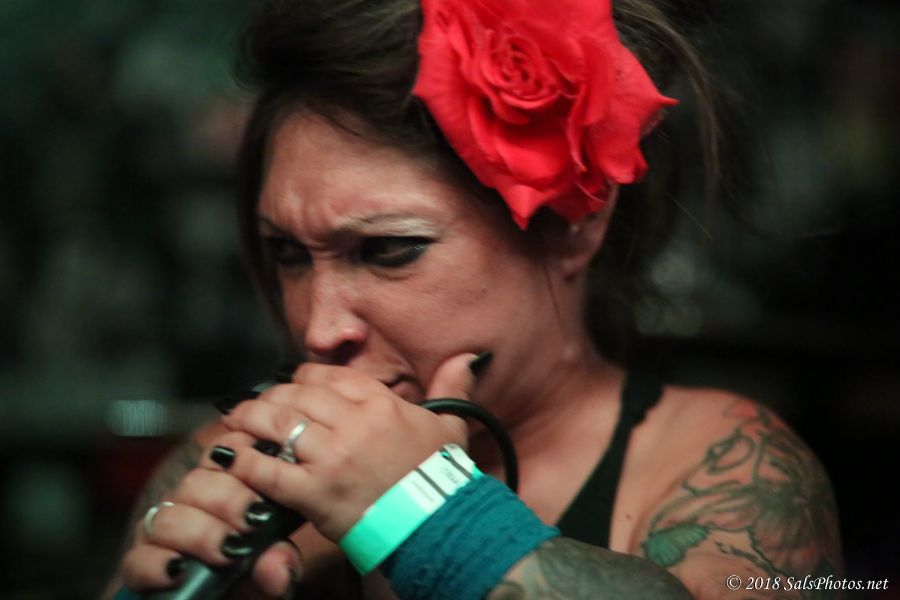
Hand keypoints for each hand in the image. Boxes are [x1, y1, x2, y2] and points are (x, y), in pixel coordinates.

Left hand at [118, 352, 477, 596]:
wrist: (438, 524)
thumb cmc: (441, 477)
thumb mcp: (450, 426)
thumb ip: (453, 388)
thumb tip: (470, 357)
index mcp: (380, 403)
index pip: (327, 377)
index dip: (301, 380)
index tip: (290, 386)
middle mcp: (354, 422)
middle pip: (296, 397)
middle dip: (269, 398)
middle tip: (252, 405)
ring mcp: (333, 456)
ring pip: (278, 425)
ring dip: (250, 422)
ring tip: (236, 423)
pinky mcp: (316, 492)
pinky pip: (270, 470)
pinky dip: (247, 463)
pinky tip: (235, 459)